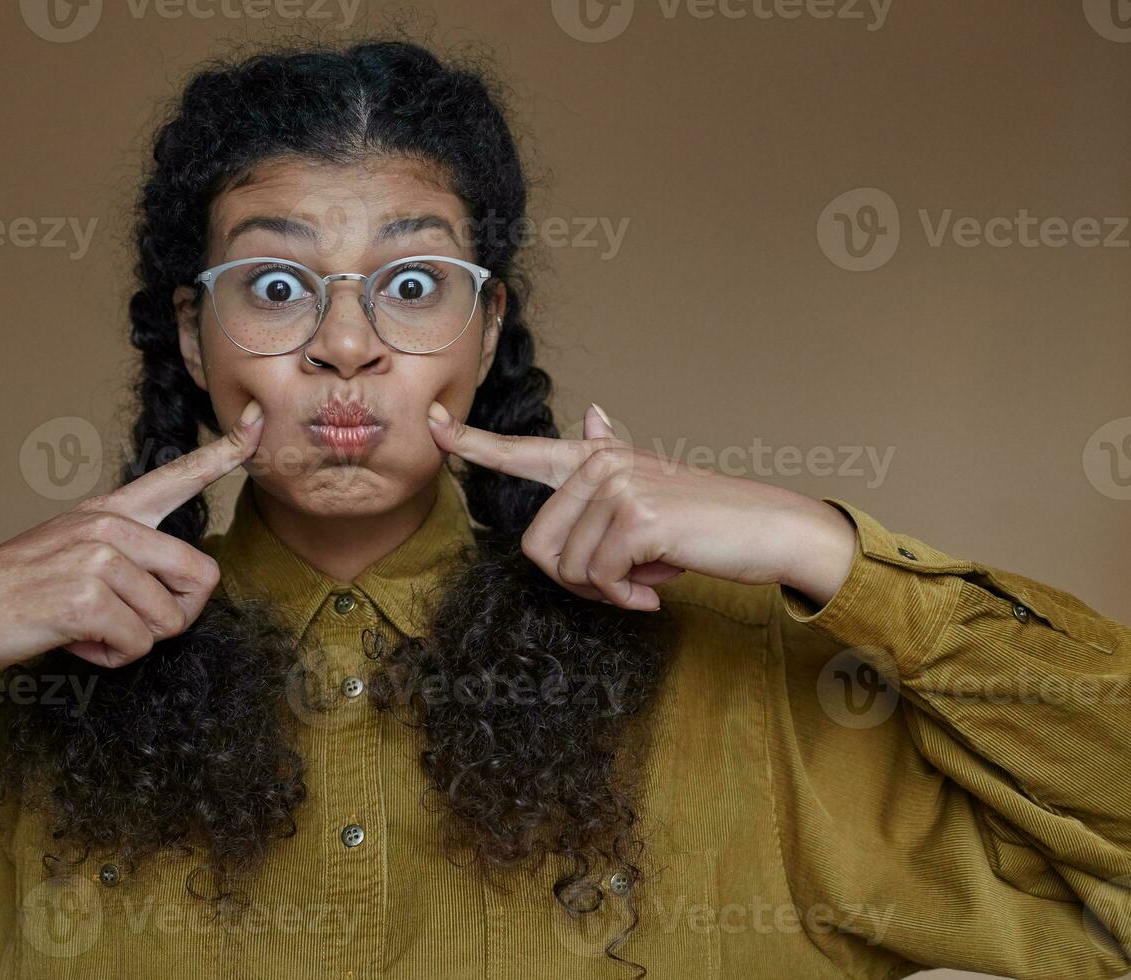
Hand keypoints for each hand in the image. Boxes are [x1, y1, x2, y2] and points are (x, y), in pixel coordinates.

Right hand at [0, 400, 264, 714]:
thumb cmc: (11, 596)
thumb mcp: (69, 555)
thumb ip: (125, 558)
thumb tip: (179, 591)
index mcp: (107, 512)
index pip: (177, 476)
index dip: (224, 453)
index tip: (258, 423)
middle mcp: (108, 525)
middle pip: (201, 576)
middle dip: (175, 617)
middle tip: (127, 624)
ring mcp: (97, 557)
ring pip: (169, 621)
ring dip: (133, 642)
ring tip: (84, 628)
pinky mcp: (86, 597)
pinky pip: (138, 644)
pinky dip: (110, 657)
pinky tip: (73, 640)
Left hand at [427, 401, 856, 611]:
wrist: (771, 530)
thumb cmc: (709, 520)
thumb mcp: (653, 486)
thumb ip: (612, 456)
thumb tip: (590, 413)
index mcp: (598, 459)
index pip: (524, 451)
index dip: (473, 443)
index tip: (434, 426)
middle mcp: (601, 463)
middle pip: (537, 545)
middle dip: (576, 579)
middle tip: (624, 580)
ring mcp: (617, 486)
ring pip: (566, 567)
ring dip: (605, 590)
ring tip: (647, 575)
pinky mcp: (635, 518)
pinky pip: (598, 578)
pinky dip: (625, 598)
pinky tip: (657, 588)